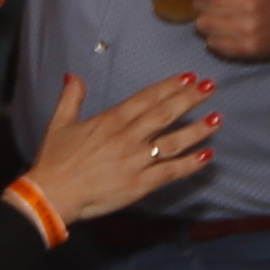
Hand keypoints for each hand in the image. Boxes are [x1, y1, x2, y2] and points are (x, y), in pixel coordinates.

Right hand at [19, 72, 220, 228]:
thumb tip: (74, 76)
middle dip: (190, 99)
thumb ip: (71, 98)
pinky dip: (190, 164)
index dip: (169, 86)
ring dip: (197, 130)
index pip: (146, 98)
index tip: (188, 77)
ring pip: (173, 142)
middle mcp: (127, 137)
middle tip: (211, 87)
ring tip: (217, 119)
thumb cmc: (54, 160)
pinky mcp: (139, 184)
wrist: (52, 194)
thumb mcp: (59, 123)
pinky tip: (207, 156)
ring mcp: (136, 161)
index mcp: (110, 121)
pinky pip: (170, 172)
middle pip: (164, 114)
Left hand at [148, 0, 269, 63]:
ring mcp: (245, 30)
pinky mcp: (247, 49)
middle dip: (201, 5)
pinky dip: (216, 39)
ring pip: (203, 27)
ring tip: (225, 19)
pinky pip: (214, 45)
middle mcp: (243, 6)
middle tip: (216, 4)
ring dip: (207, 23)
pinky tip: (231, 32)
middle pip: (199, 8)